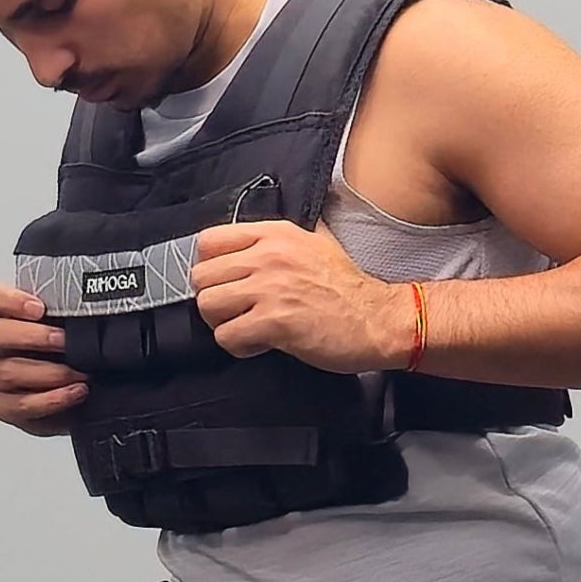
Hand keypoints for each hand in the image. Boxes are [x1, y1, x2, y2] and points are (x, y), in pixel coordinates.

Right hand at [0, 280, 89, 435]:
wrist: (72, 395)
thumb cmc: (64, 353)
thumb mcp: (65, 324)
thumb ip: (65, 309)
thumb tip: (91, 302)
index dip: (7, 299)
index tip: (39, 307)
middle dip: (33, 337)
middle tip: (65, 341)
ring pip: (9, 372)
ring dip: (52, 372)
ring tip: (82, 372)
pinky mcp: (3, 406)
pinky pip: (23, 404)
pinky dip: (54, 399)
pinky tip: (77, 391)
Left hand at [191, 221, 416, 372]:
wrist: (378, 319)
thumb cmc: (349, 289)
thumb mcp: (315, 244)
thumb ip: (279, 241)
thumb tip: (251, 245)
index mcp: (274, 235)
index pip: (208, 241)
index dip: (211, 267)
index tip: (226, 283)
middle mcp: (268, 256)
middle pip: (202, 277)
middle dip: (215, 300)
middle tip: (237, 312)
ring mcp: (270, 288)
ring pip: (208, 305)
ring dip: (223, 323)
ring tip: (247, 328)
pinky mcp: (274, 322)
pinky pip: (227, 336)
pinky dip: (238, 346)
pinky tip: (259, 344)